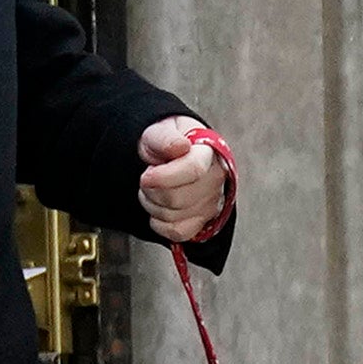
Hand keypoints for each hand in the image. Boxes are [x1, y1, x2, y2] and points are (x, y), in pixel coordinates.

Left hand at [137, 115, 227, 242]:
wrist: (169, 155)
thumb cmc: (166, 143)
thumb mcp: (159, 131)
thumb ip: (166, 138)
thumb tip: (180, 146)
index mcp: (209, 153)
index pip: (193, 170)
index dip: (164, 177)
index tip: (147, 175)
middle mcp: (215, 179)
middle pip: (178, 198)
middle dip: (151, 190)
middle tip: (147, 178)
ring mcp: (211, 202)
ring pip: (174, 216)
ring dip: (152, 205)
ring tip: (153, 189)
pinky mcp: (203, 220)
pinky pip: (178, 232)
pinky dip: (160, 223)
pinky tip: (158, 207)